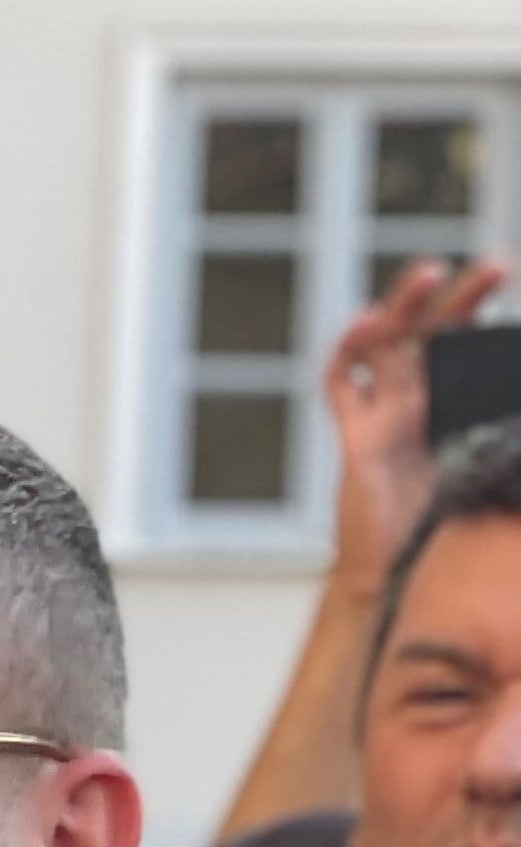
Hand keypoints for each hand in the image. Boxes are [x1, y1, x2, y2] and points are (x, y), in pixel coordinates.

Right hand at [325, 258, 512, 595]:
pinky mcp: (356, 436)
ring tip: (429, 272)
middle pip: (438, 331)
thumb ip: (511, 439)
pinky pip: (342, 384)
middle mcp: (424, 402)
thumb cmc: (448, 535)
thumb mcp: (496, 473)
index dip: (495, 320)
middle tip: (494, 267)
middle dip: (464, 296)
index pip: (479, 347)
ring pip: (390, 342)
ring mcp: (386, 414)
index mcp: (462, 408)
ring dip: (406, 303)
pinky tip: (364, 320)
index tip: (514, 288)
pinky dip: (347, 350)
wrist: (399, 579)